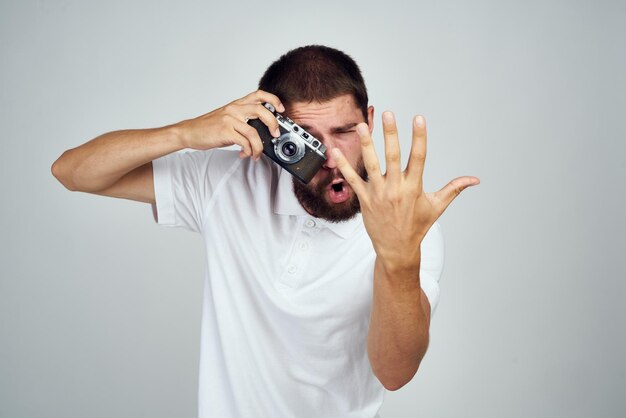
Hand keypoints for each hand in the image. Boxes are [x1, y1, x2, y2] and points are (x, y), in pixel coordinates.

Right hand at [175, 90, 283, 159]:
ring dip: (259, 146)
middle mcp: (234, 109)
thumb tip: (260, 132)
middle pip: (261, 110)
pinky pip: (244, 142)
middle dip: (273, 123)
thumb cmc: (208, 127)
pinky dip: (249, 150)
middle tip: (275, 134)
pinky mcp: (225, 131)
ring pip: (254, 131)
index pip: (258, 95)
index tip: (281, 109)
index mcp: (236, 104)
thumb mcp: (227, 118)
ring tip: (258, 154)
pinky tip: (246, 154)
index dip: (273, 99)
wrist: (189, 132)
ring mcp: (229, 120)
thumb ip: (243, 120)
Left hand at [333, 111, 479, 274]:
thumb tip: (474, 180)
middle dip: (391, 134)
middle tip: (388, 115)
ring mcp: (379, 193)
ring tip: (361, 126)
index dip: (419, 137)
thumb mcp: (437, 207)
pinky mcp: (364, 199)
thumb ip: (454, 189)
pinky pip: (352, 180)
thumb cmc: (417, 227)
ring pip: (371, 165)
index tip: (418, 118)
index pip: (419, 157)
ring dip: (365, 144)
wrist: (396, 249)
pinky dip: (344, 166)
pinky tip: (336, 151)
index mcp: (414, 187)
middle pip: (393, 156)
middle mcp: (396, 188)